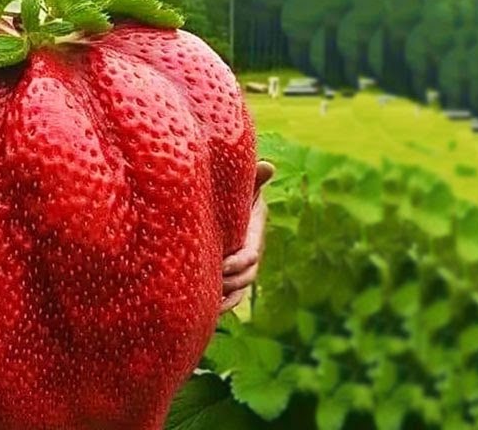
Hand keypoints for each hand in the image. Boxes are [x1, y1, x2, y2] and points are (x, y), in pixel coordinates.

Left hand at [221, 160, 274, 311]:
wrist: (223, 202)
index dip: (238, 261)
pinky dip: (223, 305)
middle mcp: (250, 253)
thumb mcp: (244, 185)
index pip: (250, 254)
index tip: (222, 264)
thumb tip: (268, 166)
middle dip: (231, 282)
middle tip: (213, 284)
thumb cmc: (232, 191)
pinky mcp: (228, 274)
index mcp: (254, 234)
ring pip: (240, 290)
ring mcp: (240, 267)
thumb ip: (253, 179)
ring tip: (212, 305)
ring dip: (227, 298)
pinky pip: (231, 296)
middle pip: (246, 276)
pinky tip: (210, 311)